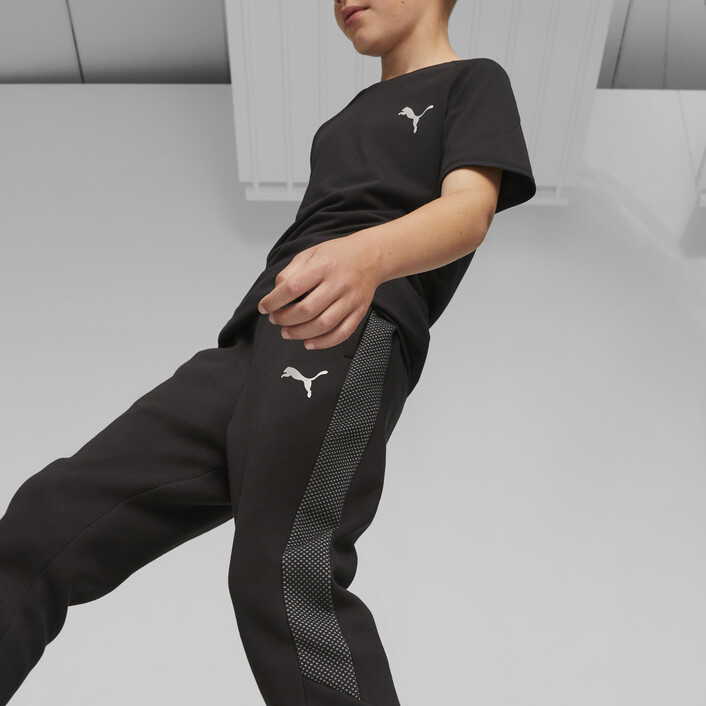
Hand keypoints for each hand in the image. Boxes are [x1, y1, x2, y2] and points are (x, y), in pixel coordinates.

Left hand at [257, 234, 381, 349]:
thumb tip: (276, 293)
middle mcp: (338, 284)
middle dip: (284, 319)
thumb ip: (290, 272)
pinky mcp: (359, 312)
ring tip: (287, 332)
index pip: (292, 288)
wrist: (370, 256)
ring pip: (323, 325)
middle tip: (275, 320)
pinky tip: (309, 343)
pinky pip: (341, 333)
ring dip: (300, 333)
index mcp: (322, 266)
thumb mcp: (310, 254)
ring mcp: (350, 300)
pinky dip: (323, 343)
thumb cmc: (338, 255)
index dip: (273, 301)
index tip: (264, 307)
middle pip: (306, 310)